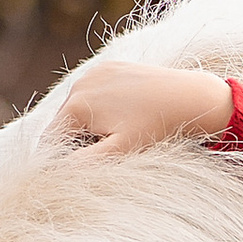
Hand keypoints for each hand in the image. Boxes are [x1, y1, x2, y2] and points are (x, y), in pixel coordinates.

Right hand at [53, 64, 233, 153]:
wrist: (192, 98)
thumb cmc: (158, 128)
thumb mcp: (120, 152)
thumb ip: (83, 164)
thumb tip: (50, 175)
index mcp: (76, 105)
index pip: (51, 142)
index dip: (62, 161)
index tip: (86, 170)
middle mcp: (80, 83)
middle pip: (65, 124)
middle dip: (78, 142)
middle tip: (111, 153)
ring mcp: (96, 71)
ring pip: (80, 109)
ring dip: (91, 126)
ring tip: (123, 134)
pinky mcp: (112, 66)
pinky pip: (96, 93)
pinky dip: (104, 107)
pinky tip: (128, 117)